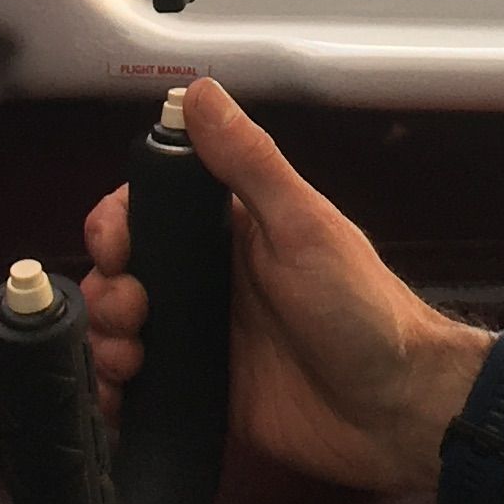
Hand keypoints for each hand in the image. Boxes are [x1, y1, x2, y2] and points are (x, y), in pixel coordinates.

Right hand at [77, 79, 480, 496]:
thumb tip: (198, 92)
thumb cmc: (364, 311)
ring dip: (107, 340)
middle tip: (133, 311)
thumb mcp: (305, 227)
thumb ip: (250, 163)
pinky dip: (115, 391)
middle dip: (108, 289)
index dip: (117, 224)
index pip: (150, 210)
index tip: (115, 246)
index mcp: (233, 230)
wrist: (396, 411)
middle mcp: (212, 280)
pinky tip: (121, 396)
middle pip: (125, 272)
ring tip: (130, 360)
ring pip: (124, 329)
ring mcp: (205, 338)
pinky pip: (141, 389)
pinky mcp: (204, 392)